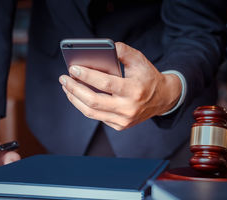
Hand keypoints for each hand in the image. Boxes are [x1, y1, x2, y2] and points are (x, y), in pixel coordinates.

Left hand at [58, 42, 181, 130]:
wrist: (163, 99)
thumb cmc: (148, 77)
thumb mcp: (139, 60)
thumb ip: (122, 51)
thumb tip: (103, 47)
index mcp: (134, 91)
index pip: (105, 84)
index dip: (86, 76)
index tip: (73, 68)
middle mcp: (128, 108)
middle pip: (93, 101)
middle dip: (74, 89)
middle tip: (64, 79)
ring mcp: (123, 120)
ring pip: (91, 112)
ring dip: (75, 99)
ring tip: (66, 87)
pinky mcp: (120, 126)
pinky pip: (97, 116)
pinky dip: (84, 105)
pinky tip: (78, 95)